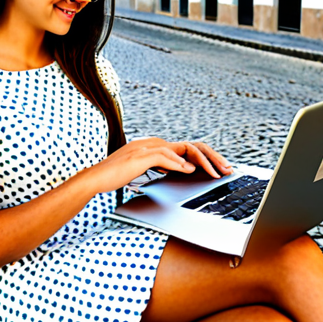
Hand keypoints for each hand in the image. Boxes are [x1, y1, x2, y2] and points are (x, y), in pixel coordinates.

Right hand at [86, 137, 228, 194]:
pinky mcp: (140, 156)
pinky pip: (165, 157)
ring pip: (181, 150)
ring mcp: (146, 147)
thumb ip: (158, 167)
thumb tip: (176, 170)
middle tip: (226, 168)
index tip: (217, 169)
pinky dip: (179, 164)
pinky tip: (189, 171)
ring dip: (201, 161)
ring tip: (214, 172)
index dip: (204, 157)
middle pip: (189, 146)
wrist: (95, 178)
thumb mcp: (141, 170)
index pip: (184, 148)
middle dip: (211, 156)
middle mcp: (152, 143)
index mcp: (153, 146)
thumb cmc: (114, 177)